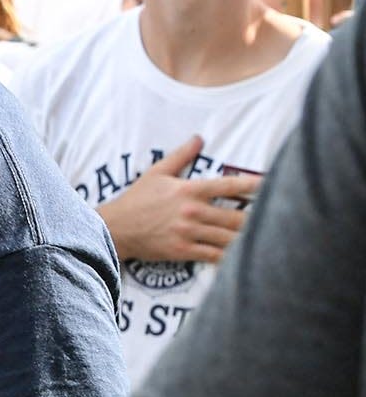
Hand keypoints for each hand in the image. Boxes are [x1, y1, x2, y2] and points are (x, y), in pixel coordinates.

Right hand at [97, 136, 259, 263]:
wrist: (114, 228)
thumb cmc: (136, 199)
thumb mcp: (156, 173)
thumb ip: (180, 156)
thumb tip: (199, 137)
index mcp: (189, 190)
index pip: (229, 185)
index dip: (255, 185)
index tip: (274, 184)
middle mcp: (192, 211)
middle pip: (237, 216)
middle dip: (260, 218)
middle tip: (282, 218)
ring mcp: (188, 233)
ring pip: (229, 238)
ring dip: (250, 239)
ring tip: (270, 239)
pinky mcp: (183, 251)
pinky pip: (215, 256)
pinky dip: (232, 258)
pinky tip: (247, 258)